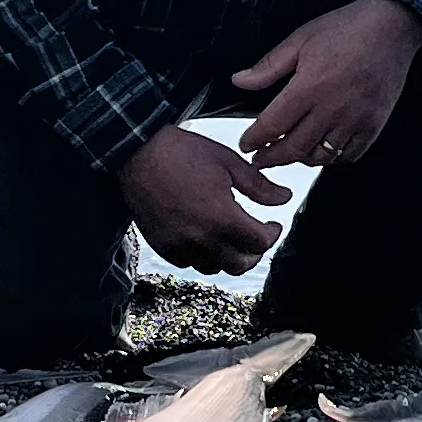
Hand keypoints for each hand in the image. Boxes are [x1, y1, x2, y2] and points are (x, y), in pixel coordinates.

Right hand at [118, 127, 293, 272]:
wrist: (136, 154)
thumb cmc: (181, 153)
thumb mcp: (228, 162)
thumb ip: (259, 186)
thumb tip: (284, 198)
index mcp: (222, 218)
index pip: (260, 242)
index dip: (272, 234)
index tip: (273, 224)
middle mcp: (201, 239)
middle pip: (240, 264)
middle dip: (254, 251)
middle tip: (257, 236)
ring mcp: (179, 245)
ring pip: (215, 268)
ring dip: (229, 256)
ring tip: (232, 238)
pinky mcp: (162, 246)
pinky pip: (189, 263)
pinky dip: (203, 256)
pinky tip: (206, 238)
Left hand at [232, 0, 421, 171]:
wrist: (392, 26)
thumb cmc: (348, 29)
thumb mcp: (300, 39)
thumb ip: (268, 66)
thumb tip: (240, 81)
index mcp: (310, 87)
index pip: (272, 125)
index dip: (254, 140)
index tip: (246, 144)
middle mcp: (332, 108)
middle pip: (294, 148)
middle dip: (272, 158)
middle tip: (260, 160)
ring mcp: (356, 120)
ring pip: (321, 156)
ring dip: (301, 159)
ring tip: (290, 153)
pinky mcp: (374, 124)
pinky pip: (350, 155)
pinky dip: (333, 159)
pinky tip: (322, 150)